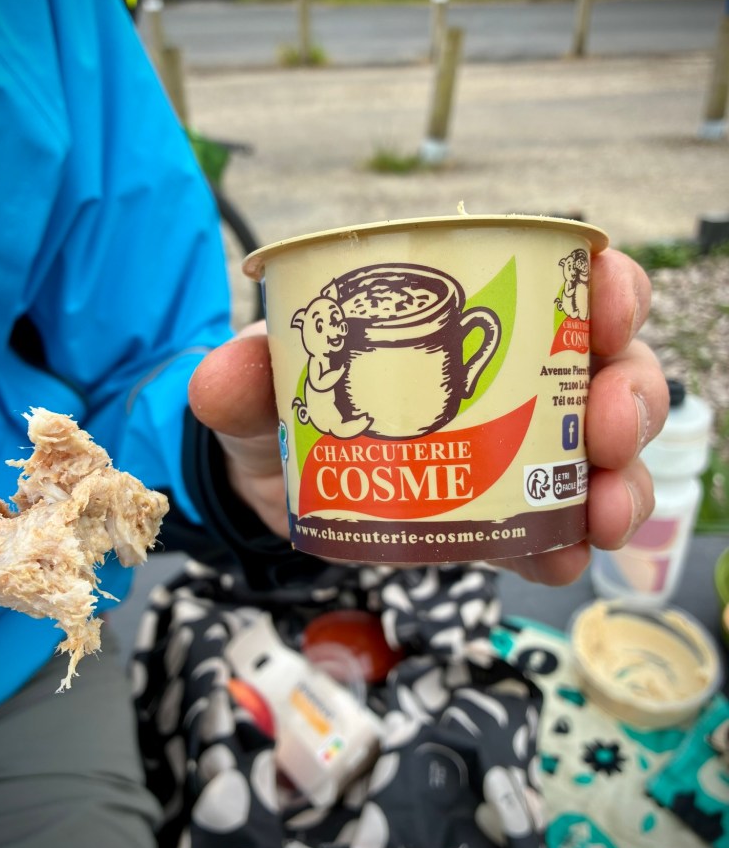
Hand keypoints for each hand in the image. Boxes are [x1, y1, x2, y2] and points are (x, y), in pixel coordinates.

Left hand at [188, 249, 669, 585]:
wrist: (279, 485)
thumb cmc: (291, 406)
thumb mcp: (268, 386)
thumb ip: (247, 377)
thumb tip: (220, 380)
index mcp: (472, 320)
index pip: (566, 287)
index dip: (610, 291)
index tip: (609, 307)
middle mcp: (514, 380)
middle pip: (607, 372)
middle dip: (626, 395)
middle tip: (603, 427)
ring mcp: (516, 450)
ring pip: (602, 454)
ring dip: (621, 479)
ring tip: (602, 510)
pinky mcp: (504, 515)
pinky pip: (558, 526)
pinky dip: (570, 544)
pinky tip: (564, 560)